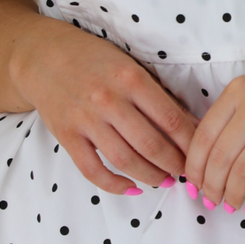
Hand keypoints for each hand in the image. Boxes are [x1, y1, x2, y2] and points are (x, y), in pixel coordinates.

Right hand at [10, 20, 199, 195]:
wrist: (43, 56)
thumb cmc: (94, 61)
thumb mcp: (130, 66)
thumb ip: (157, 95)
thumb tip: (191, 127)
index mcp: (131, 78)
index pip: (172, 120)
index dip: (191, 144)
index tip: (201, 155)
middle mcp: (109, 100)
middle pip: (152, 145)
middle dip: (174, 165)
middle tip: (185, 173)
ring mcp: (86, 120)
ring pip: (125, 160)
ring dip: (150, 176)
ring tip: (163, 180)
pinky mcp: (67, 136)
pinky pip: (93, 170)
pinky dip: (114, 184)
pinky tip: (131, 187)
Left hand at [182, 55, 244, 212]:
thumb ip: (236, 118)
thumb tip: (208, 162)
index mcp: (240, 90)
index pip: (204, 136)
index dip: (194, 167)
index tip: (194, 186)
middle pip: (219, 157)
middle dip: (211, 186)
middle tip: (211, 201)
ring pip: (242, 171)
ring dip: (232, 195)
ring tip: (232, 206)